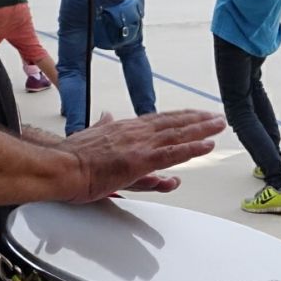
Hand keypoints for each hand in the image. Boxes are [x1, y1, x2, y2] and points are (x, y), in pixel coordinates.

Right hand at [60, 110, 224, 203]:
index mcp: (126, 127)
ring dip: (202, 129)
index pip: (159, 119)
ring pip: (178, 135)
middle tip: (217, 118)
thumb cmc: (72, 157)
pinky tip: (207, 144)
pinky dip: (192, 148)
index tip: (195, 114)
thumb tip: (107, 115)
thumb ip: (104, 125)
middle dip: (198, 120)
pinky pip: (173, 153)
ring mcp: (140, 146)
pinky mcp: (140, 161)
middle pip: (174, 123)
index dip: (180, 117)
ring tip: (219, 126)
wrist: (61, 167)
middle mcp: (136, 132)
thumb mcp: (91, 134)